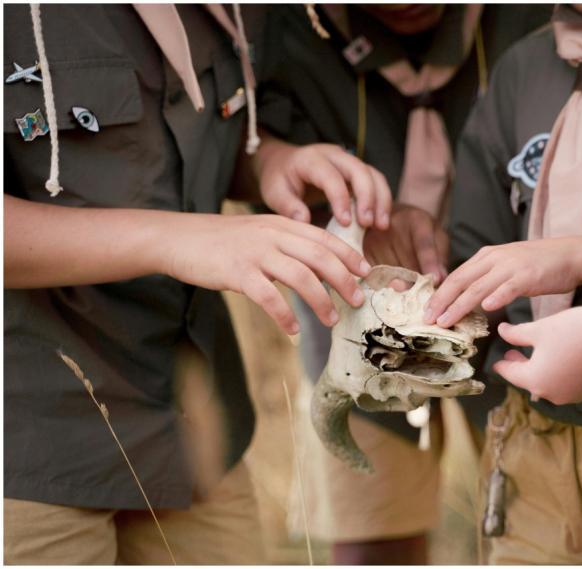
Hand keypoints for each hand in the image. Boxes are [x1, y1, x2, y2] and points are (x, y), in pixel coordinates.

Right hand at [165, 213, 370, 333]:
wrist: (178, 238)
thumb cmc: (222, 241)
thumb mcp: (259, 233)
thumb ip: (286, 244)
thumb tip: (317, 267)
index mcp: (281, 224)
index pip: (324, 237)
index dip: (348, 255)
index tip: (366, 271)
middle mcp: (272, 235)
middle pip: (320, 256)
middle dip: (344, 280)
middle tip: (357, 300)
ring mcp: (255, 253)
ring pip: (301, 276)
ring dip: (321, 300)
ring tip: (331, 320)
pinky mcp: (237, 272)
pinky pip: (269, 297)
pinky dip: (285, 315)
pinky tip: (293, 330)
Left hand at [254, 139, 391, 229]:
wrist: (284, 163)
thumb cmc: (279, 179)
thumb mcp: (274, 191)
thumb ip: (287, 206)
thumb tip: (304, 221)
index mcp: (311, 159)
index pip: (330, 176)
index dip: (340, 199)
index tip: (346, 223)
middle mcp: (334, 155)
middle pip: (359, 170)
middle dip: (367, 197)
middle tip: (368, 224)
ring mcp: (348, 161)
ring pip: (373, 174)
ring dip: (381, 199)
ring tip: (381, 225)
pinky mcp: (358, 170)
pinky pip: (376, 181)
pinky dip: (382, 200)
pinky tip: (380, 222)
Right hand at [362, 204, 448, 281]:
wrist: (395, 216)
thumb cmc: (420, 230)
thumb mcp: (437, 236)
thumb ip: (440, 256)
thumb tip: (439, 280)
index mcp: (416, 220)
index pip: (423, 245)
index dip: (429, 264)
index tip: (436, 280)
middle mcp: (393, 226)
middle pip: (406, 264)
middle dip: (416, 281)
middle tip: (423, 290)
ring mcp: (375, 237)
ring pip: (392, 273)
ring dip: (402, 283)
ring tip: (409, 284)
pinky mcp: (364, 250)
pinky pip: (376, 275)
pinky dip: (387, 283)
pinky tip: (394, 282)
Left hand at [425, 237, 581, 326]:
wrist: (568, 255)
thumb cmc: (536, 265)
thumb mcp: (504, 266)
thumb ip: (485, 279)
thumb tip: (464, 299)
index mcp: (486, 256)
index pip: (455, 276)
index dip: (439, 295)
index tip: (425, 312)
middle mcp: (494, 258)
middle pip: (460, 281)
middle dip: (442, 302)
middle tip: (427, 320)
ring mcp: (510, 266)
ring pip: (478, 288)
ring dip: (460, 306)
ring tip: (447, 321)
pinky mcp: (528, 275)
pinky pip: (509, 287)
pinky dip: (497, 297)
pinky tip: (486, 308)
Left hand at [492, 300, 581, 404]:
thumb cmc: (573, 329)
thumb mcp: (539, 329)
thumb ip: (516, 335)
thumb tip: (502, 332)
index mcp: (535, 380)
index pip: (511, 373)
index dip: (503, 364)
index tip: (497, 361)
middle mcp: (551, 394)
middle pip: (529, 380)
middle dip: (521, 365)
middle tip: (513, 352)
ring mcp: (571, 396)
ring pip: (548, 383)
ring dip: (540, 369)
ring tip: (537, 354)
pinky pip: (565, 384)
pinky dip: (558, 373)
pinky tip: (559, 358)